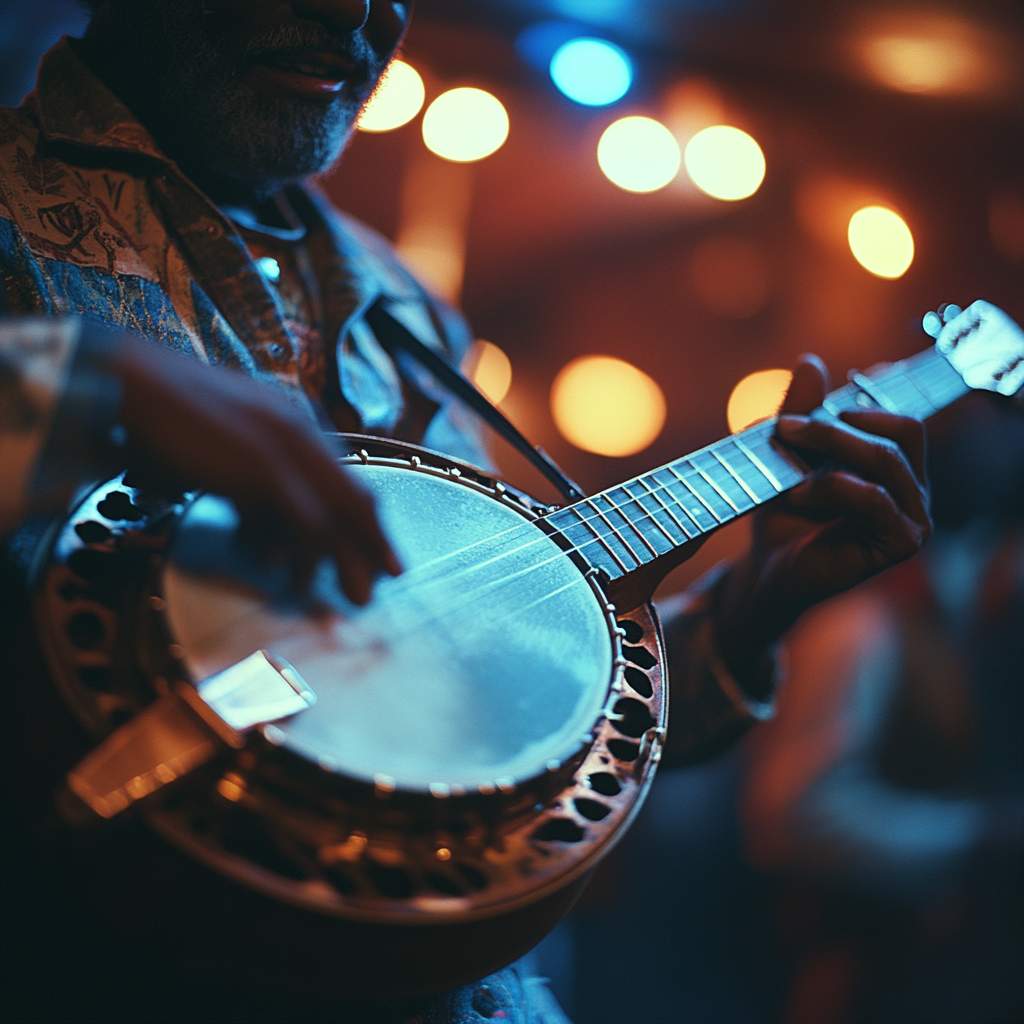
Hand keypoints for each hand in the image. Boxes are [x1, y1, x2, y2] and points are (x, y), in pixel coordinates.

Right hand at [116, 337, 400, 603]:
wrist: (132, 382)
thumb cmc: (167, 415)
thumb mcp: (223, 445)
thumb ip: (251, 481)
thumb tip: (266, 533)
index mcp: (292, 424)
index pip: (345, 476)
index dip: (367, 516)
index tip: (380, 546)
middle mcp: (298, 434)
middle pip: (354, 496)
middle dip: (374, 542)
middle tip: (389, 576)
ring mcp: (284, 450)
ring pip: (336, 515)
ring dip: (345, 559)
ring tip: (351, 593)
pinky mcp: (262, 469)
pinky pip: (304, 522)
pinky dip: (306, 556)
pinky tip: (298, 577)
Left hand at [713, 354, 930, 692]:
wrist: (766, 571)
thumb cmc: (781, 515)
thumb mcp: (786, 455)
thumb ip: (801, 411)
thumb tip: (811, 360)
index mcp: (898, 467)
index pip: (899, 418)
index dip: (864, 400)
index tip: (814, 400)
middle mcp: (915, 491)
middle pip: (899, 430)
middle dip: (838, 423)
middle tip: (786, 427)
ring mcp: (914, 519)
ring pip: (886, 459)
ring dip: (831, 450)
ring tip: (787, 459)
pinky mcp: (899, 545)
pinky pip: (875, 499)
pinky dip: (833, 488)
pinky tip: (799, 493)